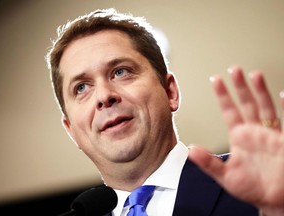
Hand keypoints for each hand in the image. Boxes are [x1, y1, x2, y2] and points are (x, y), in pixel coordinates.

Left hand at [189, 66, 283, 212]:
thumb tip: (191, 150)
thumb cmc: (252, 188)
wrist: (275, 200)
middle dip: (240, 87)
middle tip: (234, 69)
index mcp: (240, 136)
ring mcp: (272, 134)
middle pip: (247, 104)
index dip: (223, 96)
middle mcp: (255, 131)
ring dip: (261, 91)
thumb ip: (209, 163)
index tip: (216, 80)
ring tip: (255, 75)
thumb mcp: (226, 176)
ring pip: (266, 107)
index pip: (229, 111)